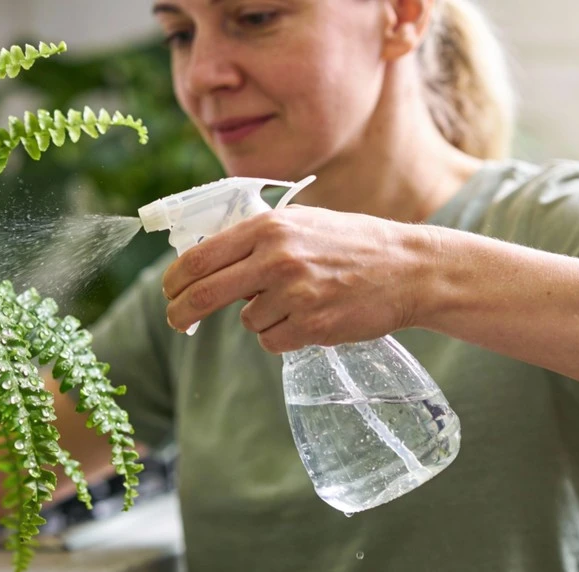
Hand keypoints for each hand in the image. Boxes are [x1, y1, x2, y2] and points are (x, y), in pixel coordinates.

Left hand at [160, 206, 436, 352]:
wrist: (408, 268)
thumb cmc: (351, 244)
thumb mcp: (300, 223)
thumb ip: (255, 239)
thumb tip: (205, 261)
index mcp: (269, 227)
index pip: (199, 257)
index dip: (176, 280)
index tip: (169, 292)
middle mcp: (277, 257)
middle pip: (205, 294)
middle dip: (182, 313)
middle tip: (177, 322)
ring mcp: (295, 293)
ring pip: (247, 321)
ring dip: (262, 318)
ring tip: (299, 301)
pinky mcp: (312, 324)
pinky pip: (272, 341)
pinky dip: (283, 336)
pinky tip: (311, 317)